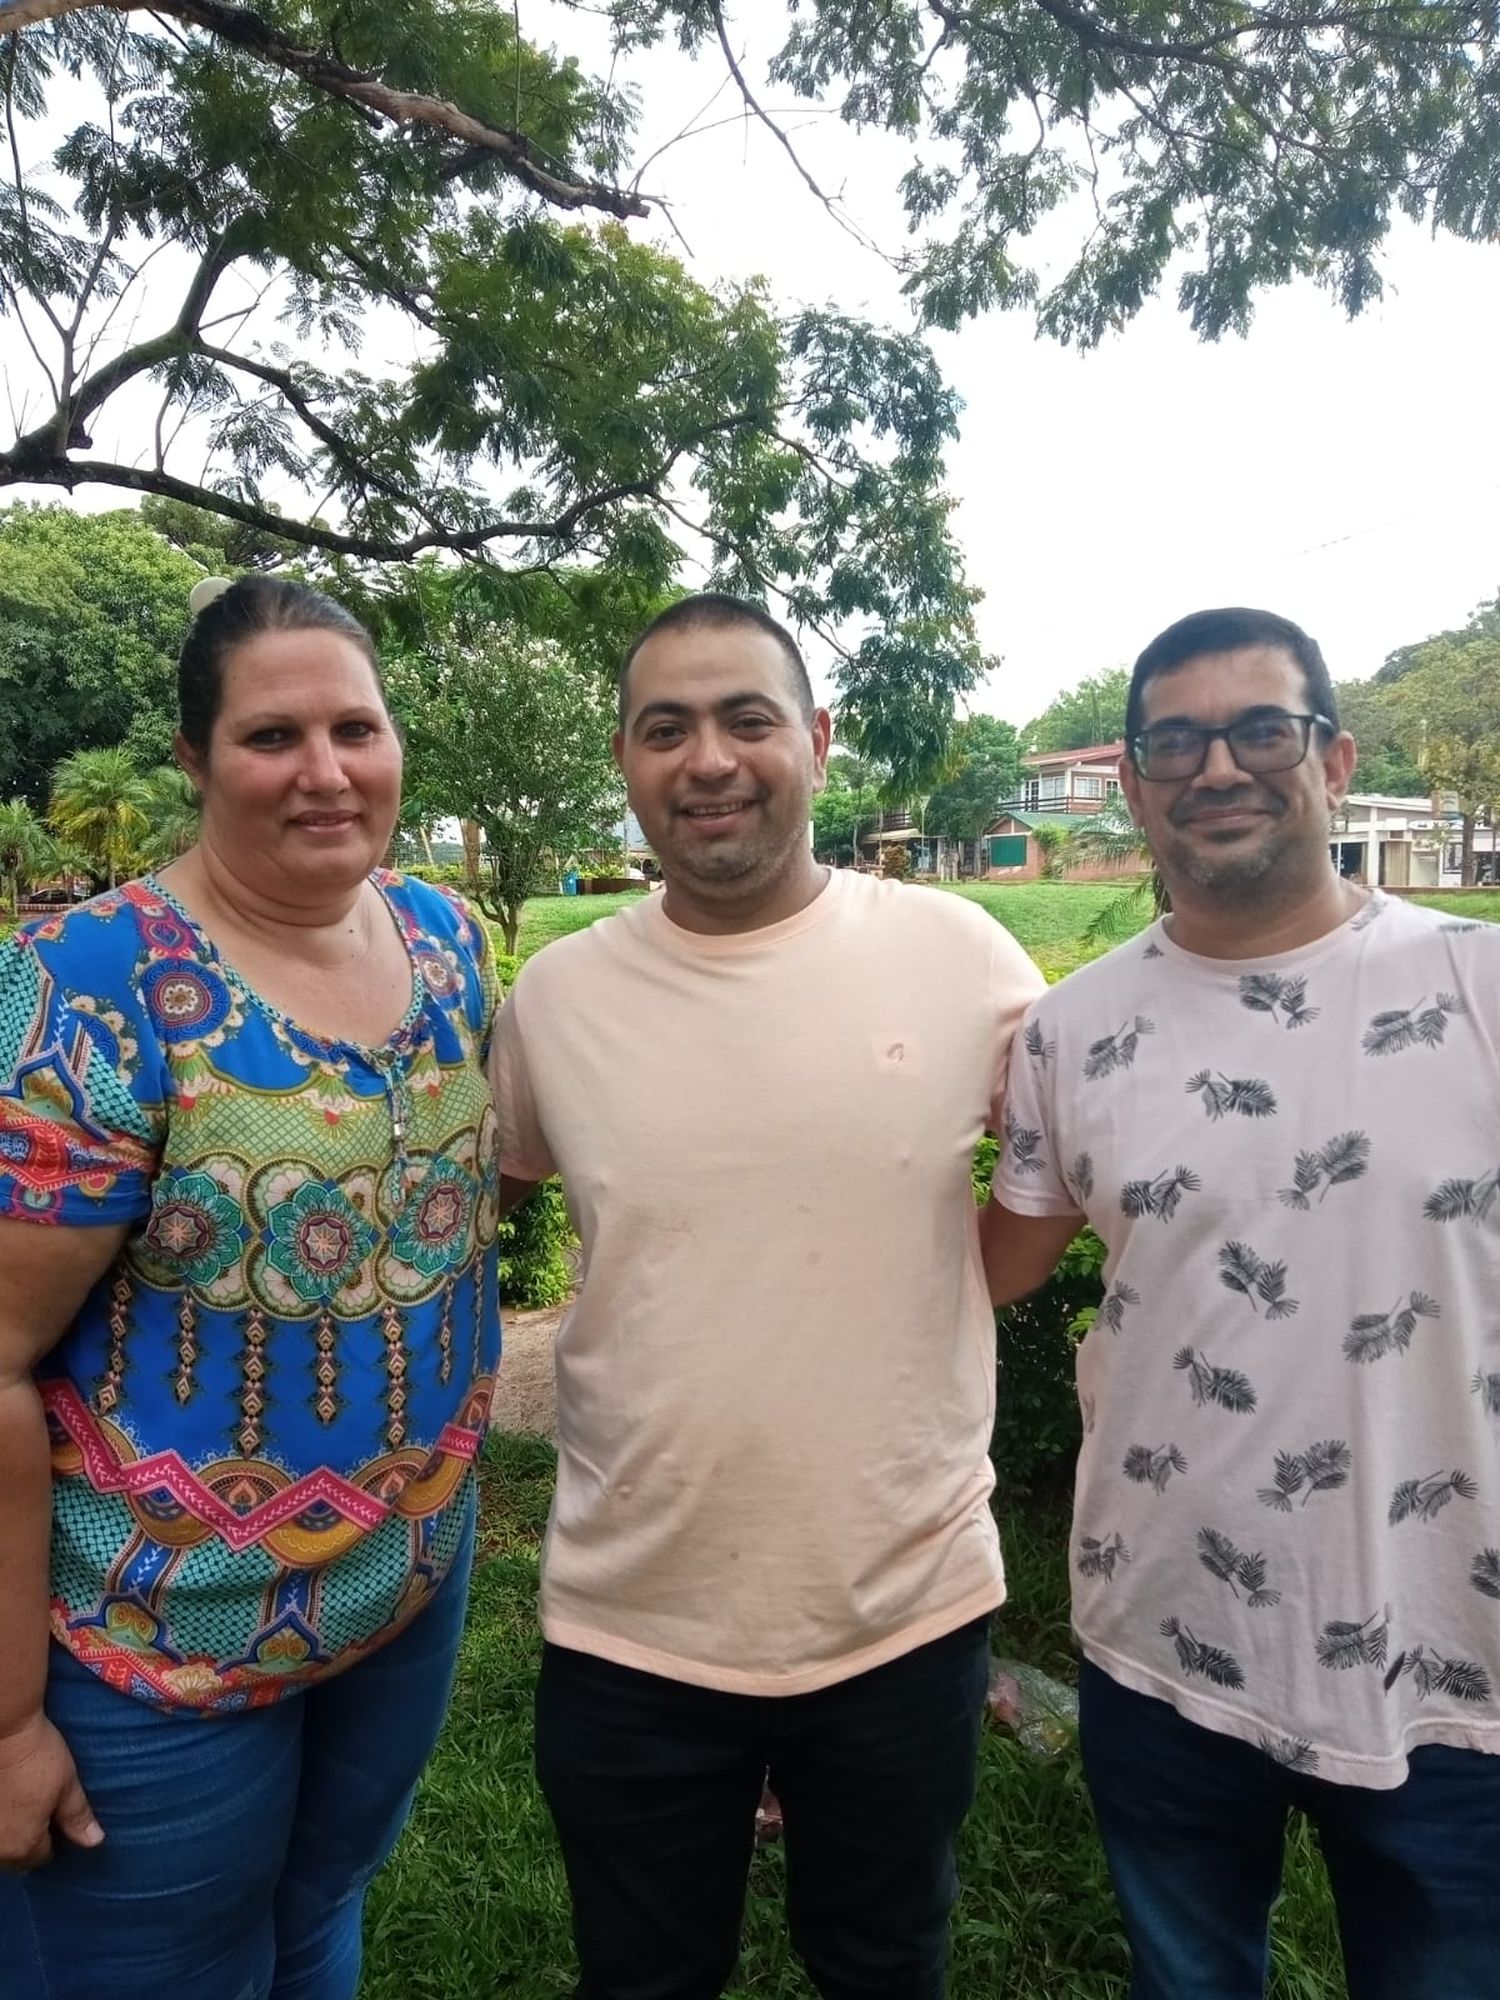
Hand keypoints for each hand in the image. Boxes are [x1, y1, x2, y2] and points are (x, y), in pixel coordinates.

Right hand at [0, 1712, 102, 1871]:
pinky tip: (6, 1803)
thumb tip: (95, 1842)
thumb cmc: (39, 1758)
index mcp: (23, 1845)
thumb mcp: (67, 1786)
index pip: (42, 1856)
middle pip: (16, 1857)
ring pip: (0, 1847)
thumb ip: (78, 1818)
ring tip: (22, 1808)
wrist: (4, 1730)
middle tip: (40, 1815)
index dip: (53, 1839)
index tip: (58, 1820)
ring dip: (10, 1834)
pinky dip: (0, 1821)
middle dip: (29, 1842)